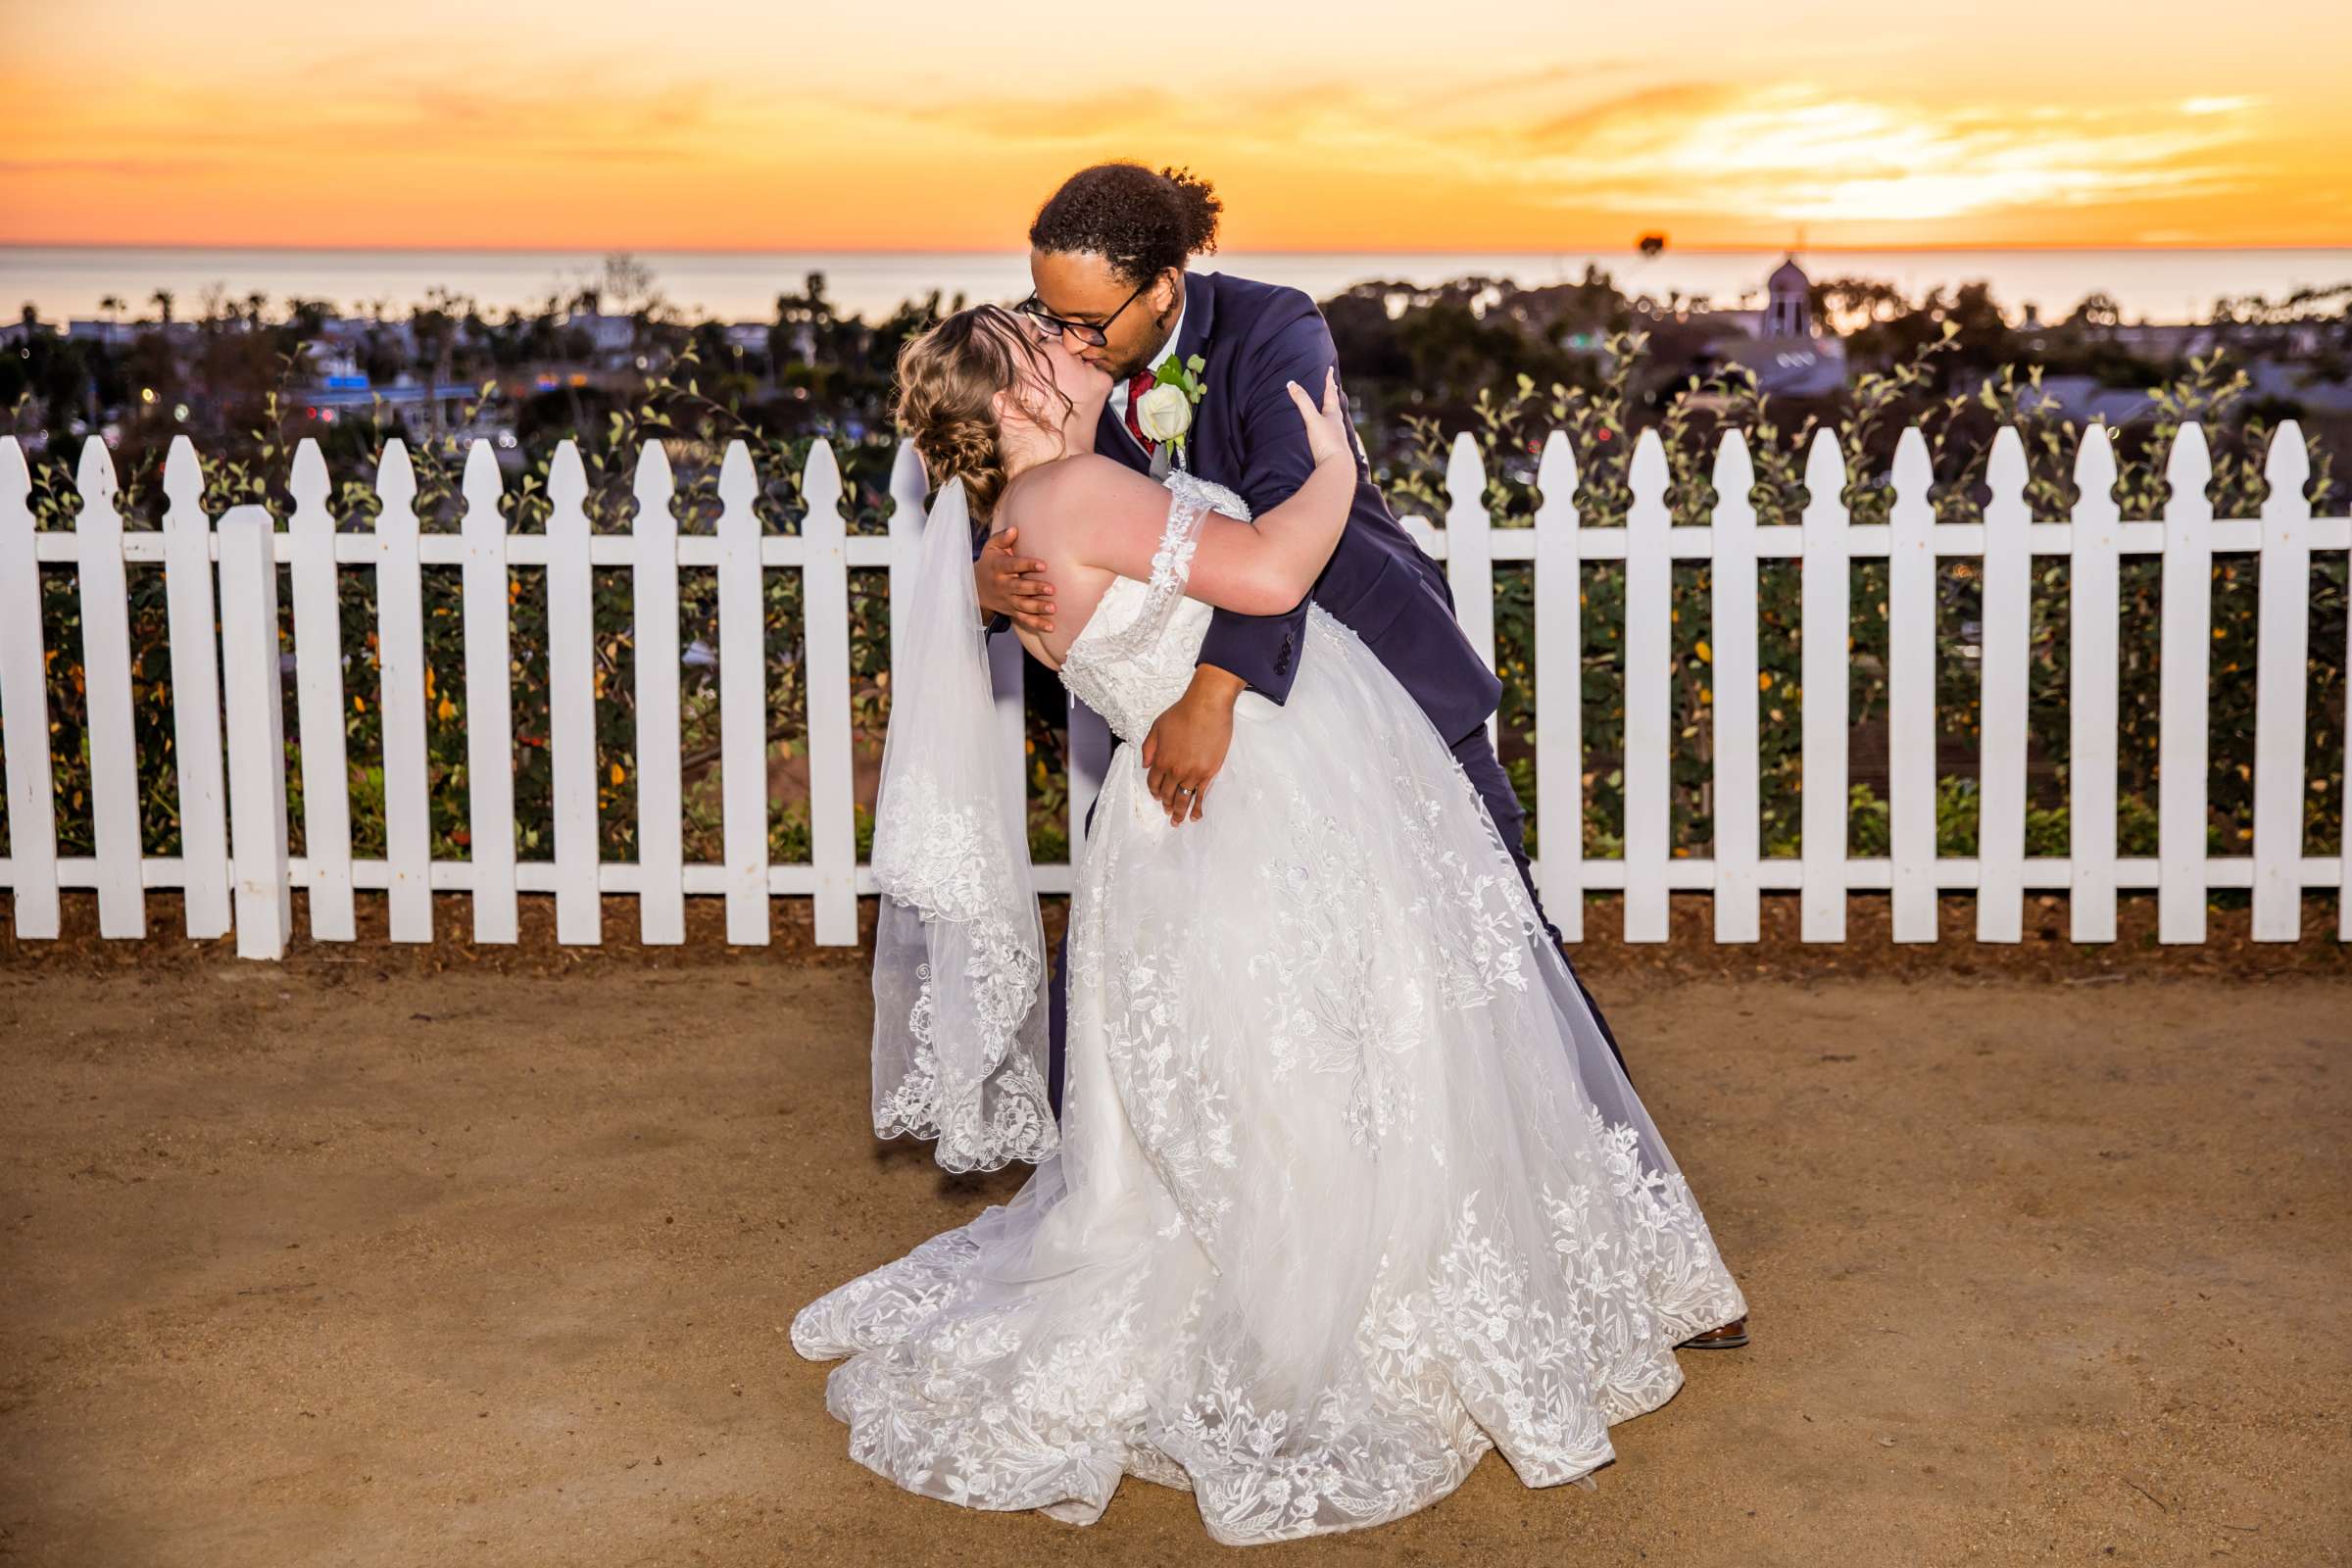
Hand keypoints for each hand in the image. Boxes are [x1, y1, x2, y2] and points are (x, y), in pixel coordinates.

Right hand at [975, 525, 1052, 632]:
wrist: (975, 588)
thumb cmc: (990, 563)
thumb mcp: (991, 548)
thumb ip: (1002, 538)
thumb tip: (1015, 529)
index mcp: (999, 568)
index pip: (1013, 566)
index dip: (1028, 565)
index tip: (1043, 565)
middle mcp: (1003, 585)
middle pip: (1020, 588)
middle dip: (1035, 588)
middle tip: (1052, 589)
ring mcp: (1008, 600)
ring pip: (1023, 605)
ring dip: (1038, 608)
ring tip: (1053, 608)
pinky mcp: (1012, 611)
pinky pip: (1024, 619)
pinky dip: (1037, 624)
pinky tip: (1050, 627)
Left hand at [1141, 665, 1243, 823]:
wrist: (1207, 707)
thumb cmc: (1182, 713)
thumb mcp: (1156, 727)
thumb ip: (1149, 748)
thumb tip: (1145, 765)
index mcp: (1161, 759)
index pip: (1154, 783)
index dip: (1155, 792)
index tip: (1158, 797)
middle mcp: (1175, 770)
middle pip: (1168, 794)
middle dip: (1166, 805)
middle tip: (1168, 812)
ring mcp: (1192, 773)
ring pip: (1183, 799)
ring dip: (1179, 812)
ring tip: (1178, 821)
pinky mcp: (1208, 773)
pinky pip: (1201, 796)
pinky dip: (1197, 808)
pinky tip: (1195, 816)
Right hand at [1283, 365, 1352, 470]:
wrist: (1336, 466)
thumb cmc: (1326, 441)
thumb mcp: (1312, 419)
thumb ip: (1302, 402)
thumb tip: (1291, 384)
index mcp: (1333, 414)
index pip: (1330, 393)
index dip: (1328, 380)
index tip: (1329, 369)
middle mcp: (1336, 423)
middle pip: (1335, 405)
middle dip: (1332, 395)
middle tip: (1333, 387)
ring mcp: (1335, 436)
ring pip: (1334, 419)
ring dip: (1331, 411)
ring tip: (1329, 408)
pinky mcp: (1331, 448)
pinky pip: (1330, 432)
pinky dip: (1327, 427)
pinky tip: (1326, 432)